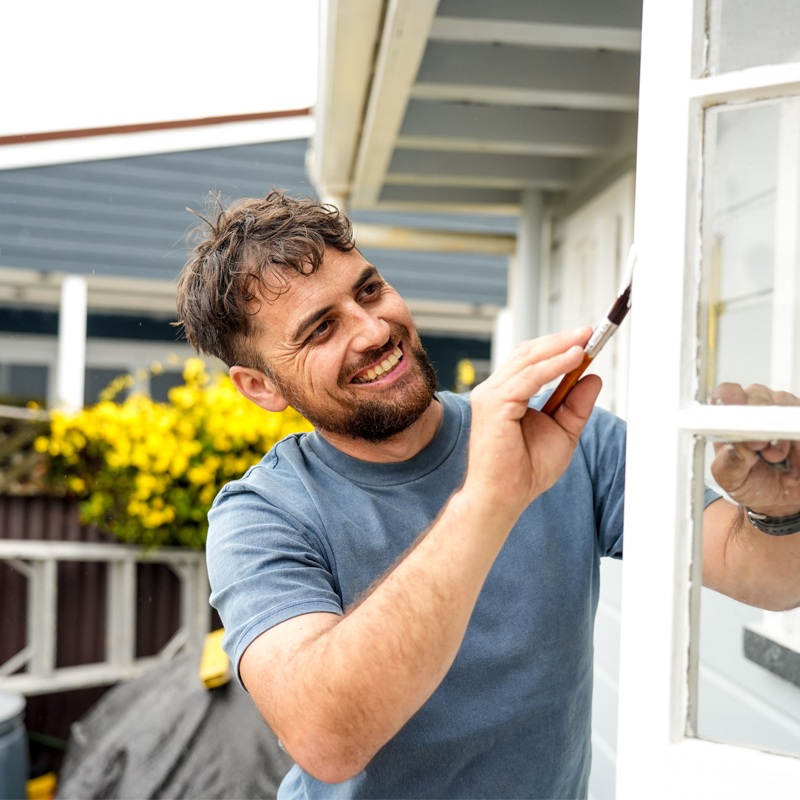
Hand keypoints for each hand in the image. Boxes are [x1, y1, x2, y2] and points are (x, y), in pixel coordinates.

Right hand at [464, 327, 601, 516]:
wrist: (503, 498)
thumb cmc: (525, 471)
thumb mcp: (563, 432)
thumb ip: (576, 405)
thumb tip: (593, 377)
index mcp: (505, 395)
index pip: (530, 360)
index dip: (557, 346)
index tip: (585, 338)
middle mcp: (493, 391)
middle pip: (528, 353)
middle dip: (561, 339)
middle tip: (589, 331)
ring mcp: (490, 396)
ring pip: (528, 359)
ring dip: (560, 347)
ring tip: (585, 340)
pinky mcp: (494, 405)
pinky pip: (528, 378)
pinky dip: (553, 366)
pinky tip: (574, 359)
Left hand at [710, 383, 799, 516]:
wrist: (779, 500)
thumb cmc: (750, 482)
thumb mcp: (731, 478)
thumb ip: (729, 462)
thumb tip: (734, 447)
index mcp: (732, 417)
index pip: (727, 393)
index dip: (730, 399)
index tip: (735, 418)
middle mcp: (757, 407)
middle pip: (758, 395)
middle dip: (758, 423)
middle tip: (758, 448)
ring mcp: (784, 413)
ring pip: (786, 408)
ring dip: (781, 437)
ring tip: (775, 459)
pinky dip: (799, 448)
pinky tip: (793, 465)